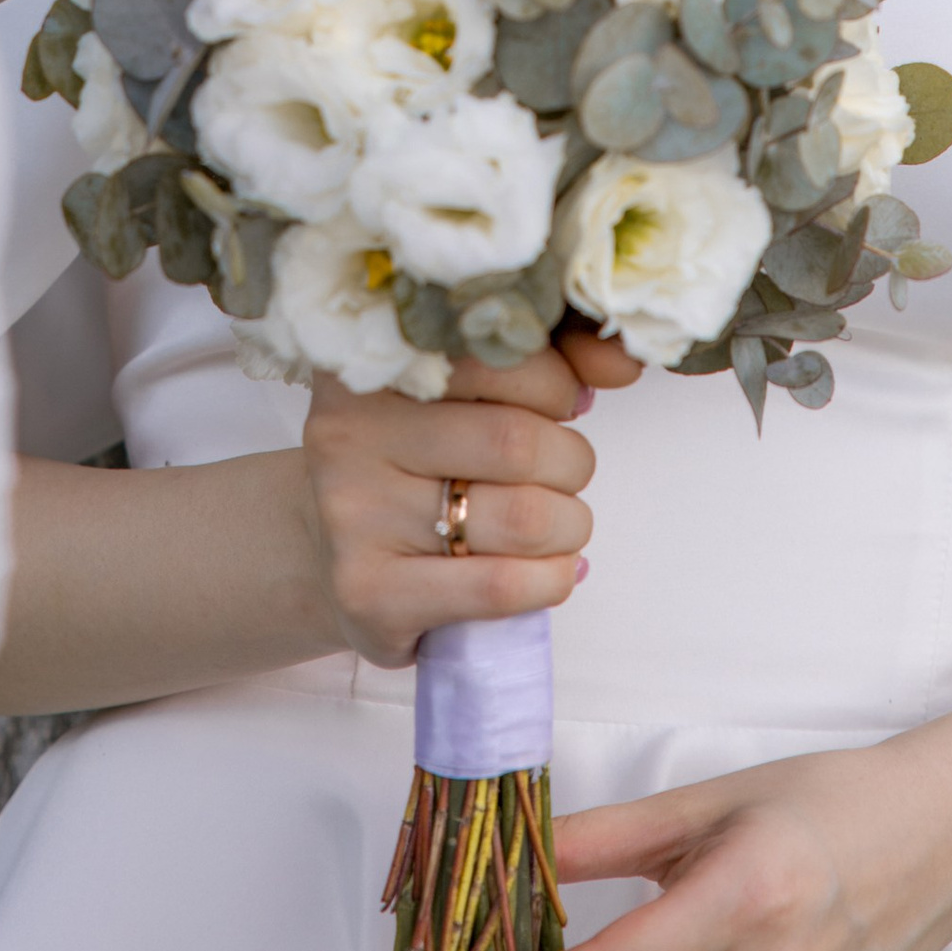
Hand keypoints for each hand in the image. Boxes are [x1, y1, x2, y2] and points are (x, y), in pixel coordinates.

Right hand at [299, 350, 599, 670]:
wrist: (330, 548)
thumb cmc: (418, 458)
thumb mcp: (461, 397)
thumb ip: (543, 363)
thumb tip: (621, 362)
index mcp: (373, 362)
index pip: (500, 357)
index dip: (557, 385)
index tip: (559, 404)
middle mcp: (348, 431)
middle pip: (518, 442)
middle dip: (571, 462)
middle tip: (565, 473)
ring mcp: (352, 516)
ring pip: (520, 519)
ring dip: (570, 527)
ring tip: (559, 526)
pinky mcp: (368, 593)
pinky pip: (499, 586)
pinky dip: (551, 581)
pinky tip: (549, 572)